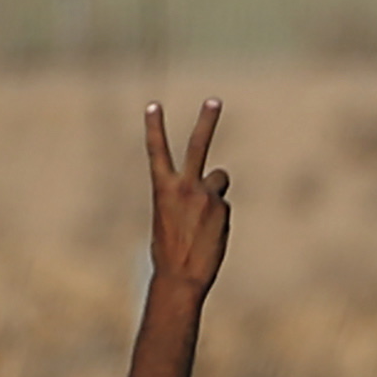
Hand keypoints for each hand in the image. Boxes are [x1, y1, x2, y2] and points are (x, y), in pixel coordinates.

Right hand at [139, 96, 233, 295]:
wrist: (180, 276)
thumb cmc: (169, 248)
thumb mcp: (170, 215)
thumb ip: (187, 194)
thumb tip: (217, 184)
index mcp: (162, 188)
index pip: (156, 151)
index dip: (154, 127)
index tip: (153, 104)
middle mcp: (185, 186)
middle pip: (198, 146)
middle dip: (206, 121)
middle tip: (215, 100)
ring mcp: (206, 196)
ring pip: (219, 180)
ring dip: (215, 192)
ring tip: (202, 219)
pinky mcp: (222, 208)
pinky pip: (223, 205)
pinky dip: (218, 217)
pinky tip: (209, 234)